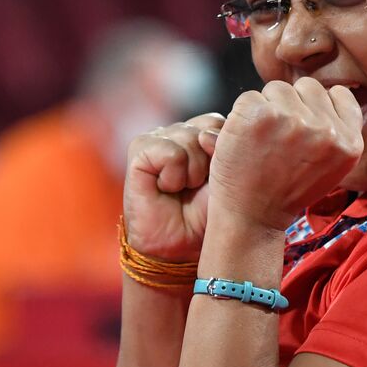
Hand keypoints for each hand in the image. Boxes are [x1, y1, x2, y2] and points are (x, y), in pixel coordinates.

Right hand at [123, 113, 226, 261]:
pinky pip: (171, 154)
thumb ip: (222, 147)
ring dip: (192, 173)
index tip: (215, 178)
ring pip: (189, 138)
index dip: (223, 150)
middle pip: (206, 127)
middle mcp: (177, 131)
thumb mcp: (227, 177)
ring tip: (182, 189)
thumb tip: (205, 135)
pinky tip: (166, 188)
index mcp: (199, 132)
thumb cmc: (205, 213)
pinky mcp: (139, 151)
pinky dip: (174, 177)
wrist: (179, 245)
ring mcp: (156, 138)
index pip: (218, 122)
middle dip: (209, 163)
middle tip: (196, 187)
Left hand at [208, 78, 362, 229]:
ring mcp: (292, 120)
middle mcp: (325, 129)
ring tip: (262, 142)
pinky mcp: (258, 115)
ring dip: (266, 108)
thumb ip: (337, 131)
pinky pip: (250, 96)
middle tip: (279, 140)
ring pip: (278, 88)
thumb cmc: (286, 192)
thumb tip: (334, 92)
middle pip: (307, 87)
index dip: (318, 109)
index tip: (303, 132)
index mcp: (349, 142)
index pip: (339, 94)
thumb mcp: (330, 166)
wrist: (252, 219)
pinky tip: (245, 140)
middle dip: (292, 105)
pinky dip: (242, 115)